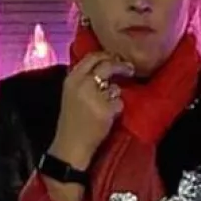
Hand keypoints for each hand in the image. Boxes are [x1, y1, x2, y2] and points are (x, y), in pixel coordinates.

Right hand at [50, 50, 132, 169]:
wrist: (71, 145)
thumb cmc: (72, 121)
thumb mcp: (71, 94)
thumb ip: (83, 79)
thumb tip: (103, 65)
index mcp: (72, 79)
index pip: (92, 57)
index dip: (107, 56)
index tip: (116, 58)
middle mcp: (82, 84)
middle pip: (107, 65)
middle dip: (121, 66)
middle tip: (130, 69)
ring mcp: (94, 96)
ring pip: (115, 87)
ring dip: (115, 96)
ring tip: (105, 108)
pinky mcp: (105, 109)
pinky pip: (119, 104)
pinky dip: (117, 111)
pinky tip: (107, 119)